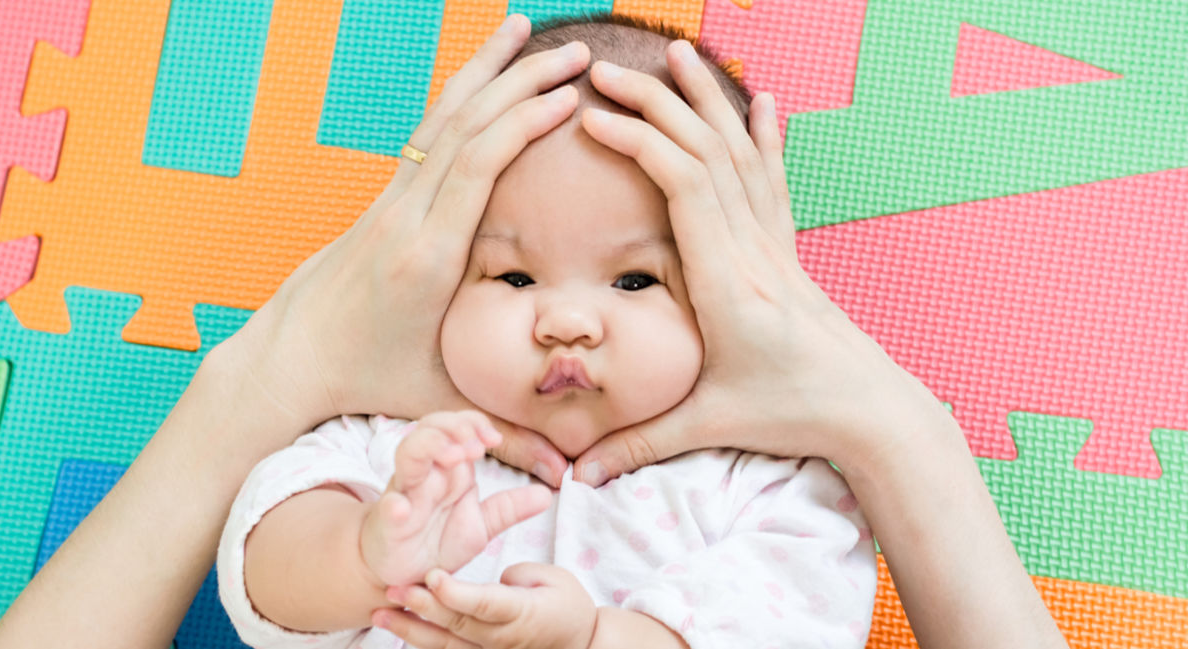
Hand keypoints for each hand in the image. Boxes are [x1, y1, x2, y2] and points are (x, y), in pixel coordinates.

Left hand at [219, 13, 570, 478]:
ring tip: (528, 32)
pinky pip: (430, 133)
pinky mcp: (386, 200)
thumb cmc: (360, 385)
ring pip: (443, 118)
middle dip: (524, 83)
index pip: (475, 169)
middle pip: (465, 127)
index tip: (570, 96)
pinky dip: (461, 95)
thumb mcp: (435, 405)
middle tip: (582, 54)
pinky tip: (483, 74)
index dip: (522, 126)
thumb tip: (568, 479)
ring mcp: (390, 201)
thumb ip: (503, 436)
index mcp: (424, 256)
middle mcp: (404, 215)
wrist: (283, 364)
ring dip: (488, 72)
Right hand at [361, 411, 551, 586]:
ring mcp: (404, 495)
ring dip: (429, 448)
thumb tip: (546, 494)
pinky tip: (403, 507)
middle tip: (477, 446)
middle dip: (453, 428)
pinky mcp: (388, 524)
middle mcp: (425, 475)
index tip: (494, 440)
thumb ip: (509, 508)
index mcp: (448, 470)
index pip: (456, 428)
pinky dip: (394, 505)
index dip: (474, 424)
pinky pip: (388, 508)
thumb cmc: (435, 541)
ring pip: (407, 456)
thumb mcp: (480, 526)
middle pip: (430, 429)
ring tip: (453, 457)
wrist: (401, 574)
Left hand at [375, 563, 597, 648]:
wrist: (580, 645)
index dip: (456, 592)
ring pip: (444, 644)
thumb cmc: (567, 606)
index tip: (433, 575)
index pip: (484, 603)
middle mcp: (501, 637)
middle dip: (423, 607)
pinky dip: (422, 643)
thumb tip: (497, 578)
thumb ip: (521, 575)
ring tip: (379, 614)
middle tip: (394, 589)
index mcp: (521, 612)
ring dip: (409, 629)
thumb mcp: (556, 579)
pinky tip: (396, 630)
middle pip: (457, 623)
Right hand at [495, 40, 948, 485]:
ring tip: (677, 55)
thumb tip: (574, 474)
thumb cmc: (793, 414)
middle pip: (705, 153)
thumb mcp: (708, 425)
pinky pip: (773, 180)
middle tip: (608, 71)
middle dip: (655, 105)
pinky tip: (763, 100)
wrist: (871, 409)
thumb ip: (638, 442)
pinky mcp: (787, 251)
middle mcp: (753, 249)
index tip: (592, 117)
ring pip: (740, 154)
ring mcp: (774, 244)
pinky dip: (764, 135)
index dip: (639, 144)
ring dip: (706, 102)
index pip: (683, 188)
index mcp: (727, 282)